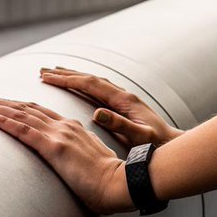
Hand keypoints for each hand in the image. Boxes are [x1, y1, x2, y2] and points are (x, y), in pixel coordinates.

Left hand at [0, 95, 131, 214]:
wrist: (121, 185)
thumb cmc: (108, 181)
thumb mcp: (89, 161)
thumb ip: (75, 154)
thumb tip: (64, 159)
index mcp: (72, 128)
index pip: (37, 112)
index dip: (14, 106)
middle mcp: (64, 126)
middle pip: (24, 107)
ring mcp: (59, 135)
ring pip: (19, 114)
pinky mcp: (54, 147)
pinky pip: (22, 130)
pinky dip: (3, 122)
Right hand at [38, 66, 183, 148]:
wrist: (173, 144)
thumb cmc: (157, 144)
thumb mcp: (139, 136)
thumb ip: (120, 125)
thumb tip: (97, 113)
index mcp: (123, 100)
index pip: (90, 84)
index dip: (68, 80)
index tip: (47, 77)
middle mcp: (123, 95)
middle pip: (90, 79)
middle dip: (66, 74)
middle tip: (43, 71)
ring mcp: (124, 99)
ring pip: (94, 83)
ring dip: (74, 77)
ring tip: (55, 75)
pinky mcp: (125, 106)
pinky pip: (99, 91)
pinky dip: (84, 85)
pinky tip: (78, 88)